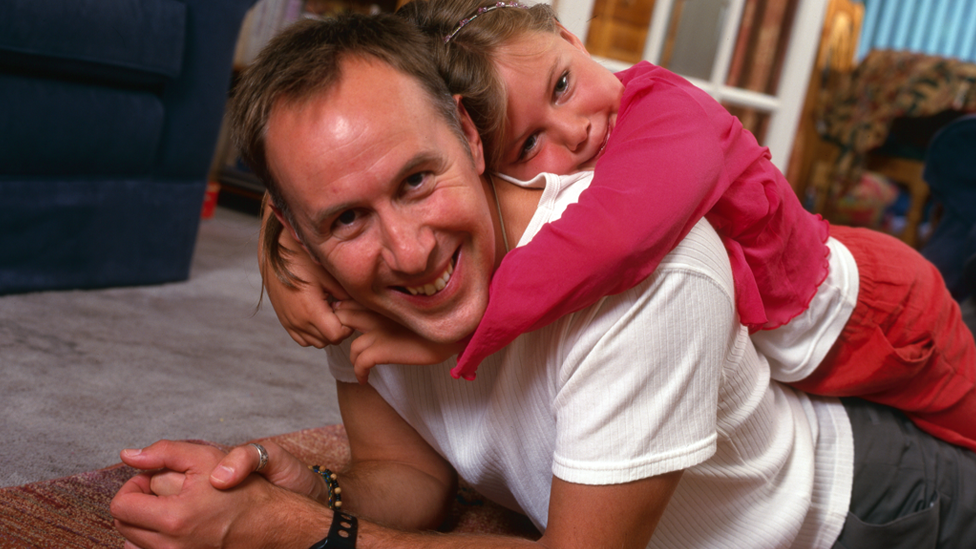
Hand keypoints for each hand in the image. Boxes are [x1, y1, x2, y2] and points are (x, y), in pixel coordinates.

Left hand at [112, 441, 330, 548]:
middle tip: (163, 491)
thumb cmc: (244, 491)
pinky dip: (155, 538)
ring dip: (146, 521)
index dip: (134, 485)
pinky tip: (176, 524)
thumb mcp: (206, 458)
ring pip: (135, 541)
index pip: (121, 505)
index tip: (152, 478)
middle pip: (124, 525)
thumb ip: (163, 452)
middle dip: (138, 503)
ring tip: (173, 507)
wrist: (273, 524)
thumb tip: (127, 456)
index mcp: (173, 518)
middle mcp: (170, 546)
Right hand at [259, 199, 352, 348]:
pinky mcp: (284, 321)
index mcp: (311, 311)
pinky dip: (313, 333)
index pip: (337, 336)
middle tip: (340, 309)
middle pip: (328, 341)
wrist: (275, 256)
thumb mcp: (329, 276)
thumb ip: (346, 295)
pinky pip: (303, 339)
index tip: (348, 312)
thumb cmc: (303, 261)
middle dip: (338, 329)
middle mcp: (299, 321)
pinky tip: (318, 315)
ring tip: (329, 311)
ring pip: (316, 342)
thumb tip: (362, 307)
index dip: (347, 327)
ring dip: (326, 332)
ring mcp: (290, 323)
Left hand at [333, 300, 462, 382]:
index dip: (345, 309)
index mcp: (384, 300)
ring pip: (351, 345)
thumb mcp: (413, 310)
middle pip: (343, 315)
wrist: (458, 332)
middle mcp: (378, 313)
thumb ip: (396, 308)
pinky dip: (359, 373)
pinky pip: (361, 362)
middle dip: (340, 329)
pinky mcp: (384, 349)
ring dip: (353, 357)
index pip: (351, 299)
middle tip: (349, 344)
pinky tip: (364, 380)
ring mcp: (380, 332)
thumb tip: (386, 314)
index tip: (349, 322)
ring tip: (361, 364)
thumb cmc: (439, 322)